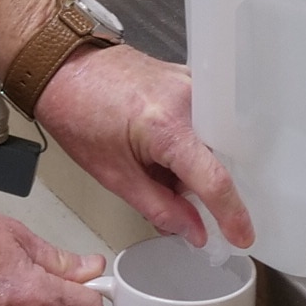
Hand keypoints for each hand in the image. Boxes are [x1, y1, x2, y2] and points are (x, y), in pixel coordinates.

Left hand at [32, 45, 255, 252]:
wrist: (64, 69)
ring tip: (152, 162)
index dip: (231, 215)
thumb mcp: (114, 175)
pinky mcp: (190, 79)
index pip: (215, 179)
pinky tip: (159, 147)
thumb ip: (159, 208)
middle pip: (216, 161)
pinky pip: (204, 122)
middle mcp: (189, 99)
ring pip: (211, 143)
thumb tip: (192, 230)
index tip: (241, 236)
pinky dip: (186, 143)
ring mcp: (192, 84)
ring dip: (189, 164)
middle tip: (165, 190)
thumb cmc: (77, 111)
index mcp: (167, 125)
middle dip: (197, 187)